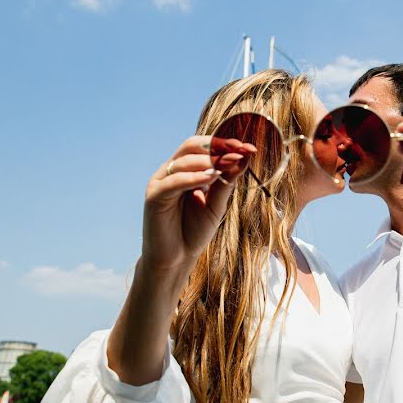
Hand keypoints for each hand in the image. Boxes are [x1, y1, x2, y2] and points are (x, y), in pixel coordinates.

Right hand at [141, 135, 253, 274]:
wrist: (176, 259)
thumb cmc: (194, 231)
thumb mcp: (216, 204)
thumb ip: (226, 182)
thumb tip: (244, 157)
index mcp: (187, 171)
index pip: (204, 147)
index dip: (225, 143)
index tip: (248, 147)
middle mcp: (172, 172)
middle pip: (192, 146)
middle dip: (218, 146)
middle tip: (240, 150)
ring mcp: (161, 182)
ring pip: (184, 160)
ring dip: (208, 160)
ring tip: (228, 163)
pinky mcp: (153, 196)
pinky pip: (173, 181)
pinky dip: (193, 177)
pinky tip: (210, 177)